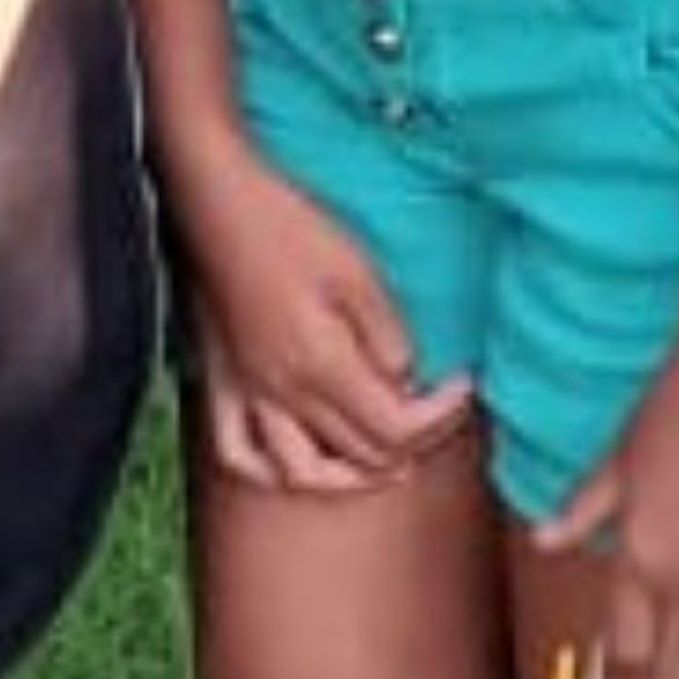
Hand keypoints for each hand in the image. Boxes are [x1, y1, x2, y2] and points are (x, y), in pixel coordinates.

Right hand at [166, 145, 470, 493]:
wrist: (214, 202)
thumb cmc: (287, 227)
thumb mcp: (356, 271)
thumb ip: (388, 335)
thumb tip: (407, 380)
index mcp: (324, 365)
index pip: (399, 426)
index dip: (443, 414)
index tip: (464, 384)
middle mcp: (285, 394)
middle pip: (364, 453)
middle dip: (416, 440)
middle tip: (439, 408)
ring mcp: (249, 394)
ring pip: (305, 472)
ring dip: (354, 476)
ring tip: (387, 460)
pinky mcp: (222, 383)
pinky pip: (239, 455)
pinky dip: (273, 472)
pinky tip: (301, 463)